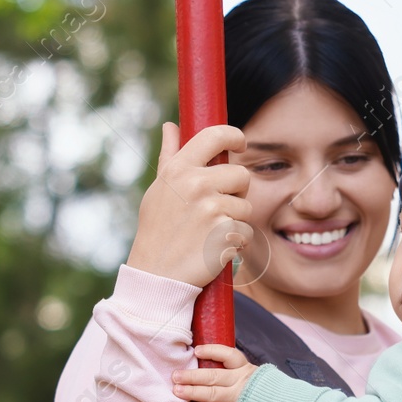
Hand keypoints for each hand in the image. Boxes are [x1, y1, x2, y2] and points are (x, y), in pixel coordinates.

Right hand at [125, 123, 252, 286]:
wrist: (156, 274)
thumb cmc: (156, 231)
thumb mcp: (158, 190)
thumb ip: (170, 157)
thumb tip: (171, 126)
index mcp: (179, 169)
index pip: (216, 135)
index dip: (234, 136)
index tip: (240, 143)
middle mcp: (196, 184)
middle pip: (242, 175)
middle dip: (236, 194)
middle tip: (215, 211)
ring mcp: (212, 208)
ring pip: (246, 208)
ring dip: (235, 222)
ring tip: (209, 233)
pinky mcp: (226, 233)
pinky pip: (246, 233)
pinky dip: (235, 244)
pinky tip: (213, 249)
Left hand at [172, 344, 258, 401]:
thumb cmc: (269, 395)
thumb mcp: (258, 378)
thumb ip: (241, 374)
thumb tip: (218, 367)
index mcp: (246, 370)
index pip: (228, 355)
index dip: (212, 351)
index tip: (197, 351)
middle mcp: (242, 382)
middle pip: (213, 376)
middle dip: (192, 375)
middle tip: (175, 375)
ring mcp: (239, 399)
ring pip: (212, 393)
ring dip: (192, 392)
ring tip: (177, 391)